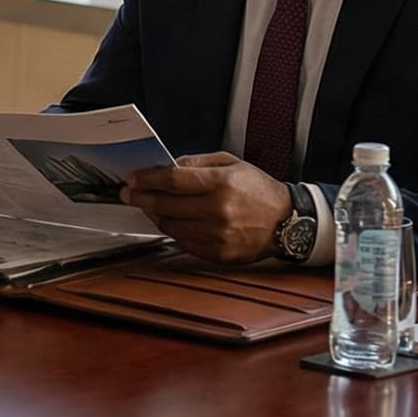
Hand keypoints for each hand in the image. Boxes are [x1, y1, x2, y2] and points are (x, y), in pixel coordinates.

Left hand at [119, 153, 293, 264]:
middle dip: (142, 198)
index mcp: (222, 183)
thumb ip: (198, 162)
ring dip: (155, 215)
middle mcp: (219, 211)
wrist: (288, 222)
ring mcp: (218, 235)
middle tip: (129, 193)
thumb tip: (168, 166)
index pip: (173, 180)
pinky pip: (183, 242)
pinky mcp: (218, 254)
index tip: (132, 179)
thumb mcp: (232, 164)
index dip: (147, 180)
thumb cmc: (258, 190)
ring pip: (170, 226)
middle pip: (166, 205)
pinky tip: (171, 221)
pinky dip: (173, 231)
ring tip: (150, 206)